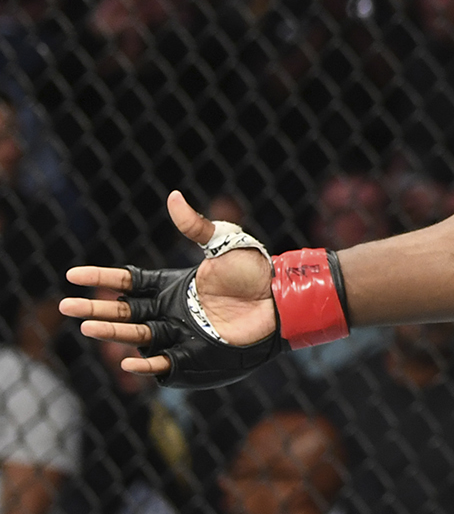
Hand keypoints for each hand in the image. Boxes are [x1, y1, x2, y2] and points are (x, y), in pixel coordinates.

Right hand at [60, 191, 275, 373]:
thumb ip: (196, 226)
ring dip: (112, 332)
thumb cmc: (253, 271)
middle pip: (123, 310)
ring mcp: (179, 334)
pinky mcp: (193, 354)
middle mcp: (169, 311)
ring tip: (87, 328)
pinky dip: (146, 364)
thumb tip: (173, 197)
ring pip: (136, 334)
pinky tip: (128, 360)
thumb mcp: (223, 243)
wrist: (281, 298)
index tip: (72, 275)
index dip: (101, 278)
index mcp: (171, 286)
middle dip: (94, 309)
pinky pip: (164, 362)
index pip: (127, 281)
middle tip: (66, 307)